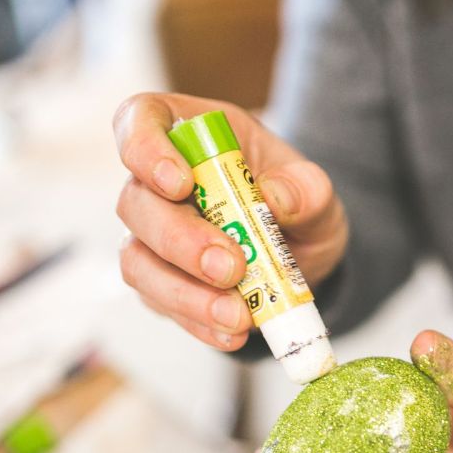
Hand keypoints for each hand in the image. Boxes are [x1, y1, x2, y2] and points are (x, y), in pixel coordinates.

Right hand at [112, 92, 348, 350]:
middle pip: (136, 203)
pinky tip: (232, 333)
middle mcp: (157, 183)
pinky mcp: (159, 282)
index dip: (145, 148)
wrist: (301, 252)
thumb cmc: (296, 203)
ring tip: (238, 316)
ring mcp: (151, 235)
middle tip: (230, 268)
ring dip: (186, 294)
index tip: (180, 183)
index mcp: (191, 136)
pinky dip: (198, 322)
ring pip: (138, 261)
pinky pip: (162, 304)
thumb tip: (274, 199)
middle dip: (180, 241)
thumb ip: (305, 189)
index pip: (140, 119)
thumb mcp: (316, 192)